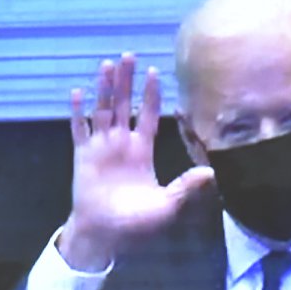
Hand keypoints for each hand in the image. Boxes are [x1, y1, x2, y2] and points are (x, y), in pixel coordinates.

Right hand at [60, 54, 213, 270]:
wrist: (106, 234)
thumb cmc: (137, 223)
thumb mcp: (167, 204)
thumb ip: (187, 186)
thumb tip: (212, 173)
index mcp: (142, 151)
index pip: (148, 116)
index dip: (151, 95)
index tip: (154, 72)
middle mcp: (121, 144)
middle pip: (123, 104)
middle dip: (126, 81)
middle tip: (128, 55)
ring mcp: (101, 147)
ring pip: (102, 110)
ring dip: (104, 88)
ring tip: (107, 65)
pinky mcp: (83, 155)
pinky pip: (79, 129)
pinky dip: (77, 112)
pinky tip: (78, 93)